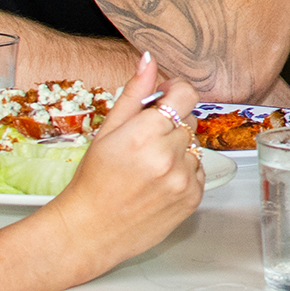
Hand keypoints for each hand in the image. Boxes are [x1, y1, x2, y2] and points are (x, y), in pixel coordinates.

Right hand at [48, 54, 204, 275]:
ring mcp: (183, 179)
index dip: (174, 93)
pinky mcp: (193, 198)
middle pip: (189, 120)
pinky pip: (199, 171)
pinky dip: (183, 172)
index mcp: (145, 134)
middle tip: (144, 143)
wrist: (91, 230)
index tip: (164, 99)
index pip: (185, 94)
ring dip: (178, 150)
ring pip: (195, 146)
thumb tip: (149, 60)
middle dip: (171, 125)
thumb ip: (134, 93)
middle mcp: (168, 156)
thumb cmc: (93, 181)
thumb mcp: (107, 131)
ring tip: (149, 167)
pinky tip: (158, 182)